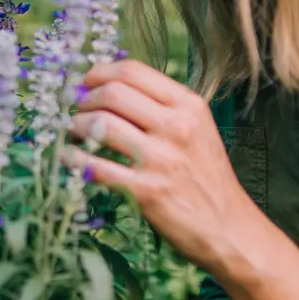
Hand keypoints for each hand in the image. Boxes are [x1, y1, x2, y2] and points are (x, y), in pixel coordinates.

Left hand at [64, 59, 256, 273]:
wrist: (229, 228)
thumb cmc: (207, 178)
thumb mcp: (197, 130)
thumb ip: (162, 107)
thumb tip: (111, 88)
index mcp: (189, 105)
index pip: (132, 71)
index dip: (99, 72)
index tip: (85, 83)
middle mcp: (177, 126)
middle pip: (112, 93)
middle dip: (84, 99)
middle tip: (75, 110)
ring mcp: (161, 159)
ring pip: (101, 124)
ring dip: (76, 126)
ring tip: (73, 133)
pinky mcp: (146, 191)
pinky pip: (95, 167)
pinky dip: (73, 159)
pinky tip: (68, 158)